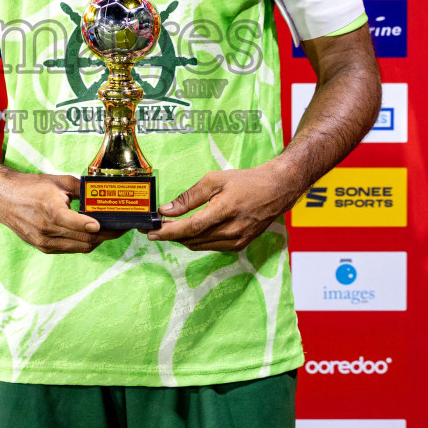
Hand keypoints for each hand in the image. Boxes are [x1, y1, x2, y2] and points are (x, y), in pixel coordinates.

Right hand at [0, 171, 126, 254]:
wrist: (2, 199)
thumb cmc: (29, 187)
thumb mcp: (58, 182)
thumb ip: (81, 189)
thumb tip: (101, 193)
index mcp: (51, 210)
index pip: (80, 224)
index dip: (99, 226)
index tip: (114, 224)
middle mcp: (47, 230)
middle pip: (86, 238)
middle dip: (107, 234)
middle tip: (121, 227)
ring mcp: (44, 242)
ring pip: (81, 247)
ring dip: (97, 240)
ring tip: (111, 231)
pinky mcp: (43, 247)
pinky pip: (70, 249)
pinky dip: (83, 242)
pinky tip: (92, 233)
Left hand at [150, 161, 304, 251]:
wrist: (276, 190)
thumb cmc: (246, 181)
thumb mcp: (215, 180)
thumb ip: (189, 197)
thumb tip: (166, 210)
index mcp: (225, 211)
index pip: (190, 228)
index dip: (168, 232)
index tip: (150, 232)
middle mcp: (231, 231)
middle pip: (192, 239)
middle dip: (171, 234)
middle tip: (156, 225)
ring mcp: (236, 241)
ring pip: (199, 245)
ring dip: (183, 238)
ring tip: (171, 226)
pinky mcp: (239, 246)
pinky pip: (210, 247)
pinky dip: (197, 240)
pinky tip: (191, 229)